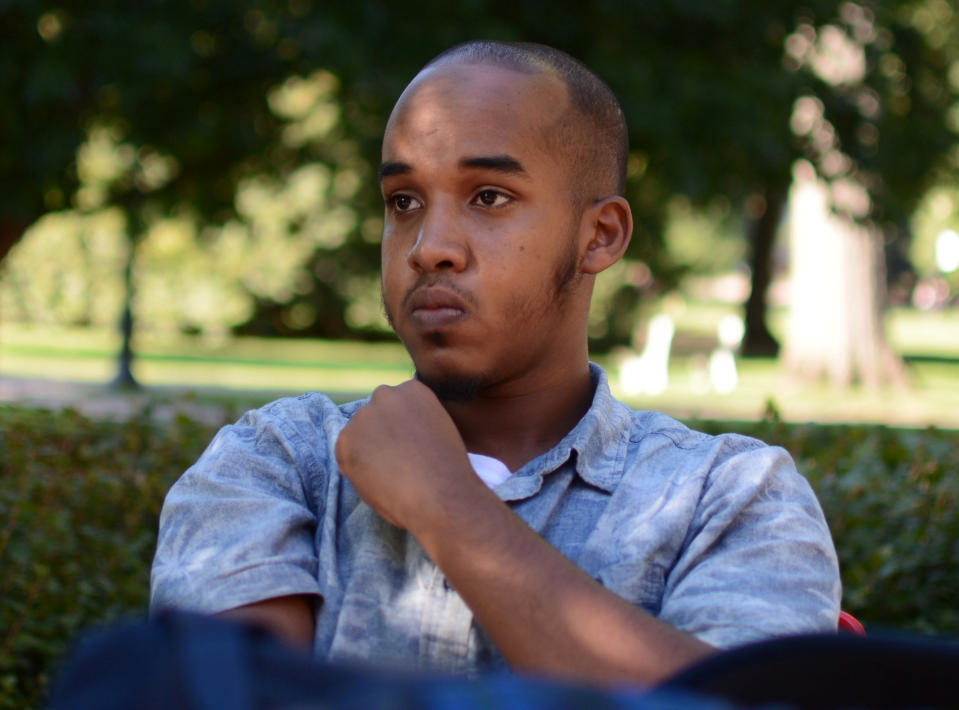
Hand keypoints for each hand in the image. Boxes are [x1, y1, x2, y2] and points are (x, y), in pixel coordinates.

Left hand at [334, 379, 481, 530]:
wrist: (438, 494)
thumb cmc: (448, 470)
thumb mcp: (440, 429)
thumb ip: (417, 421)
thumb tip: (401, 431)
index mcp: (412, 389)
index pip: (396, 405)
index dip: (400, 428)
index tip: (409, 446)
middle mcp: (385, 395)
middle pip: (375, 415)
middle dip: (381, 435)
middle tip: (396, 462)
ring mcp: (363, 416)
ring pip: (359, 435)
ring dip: (367, 451)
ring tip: (388, 475)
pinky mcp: (345, 440)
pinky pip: (346, 454)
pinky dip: (356, 468)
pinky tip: (378, 480)